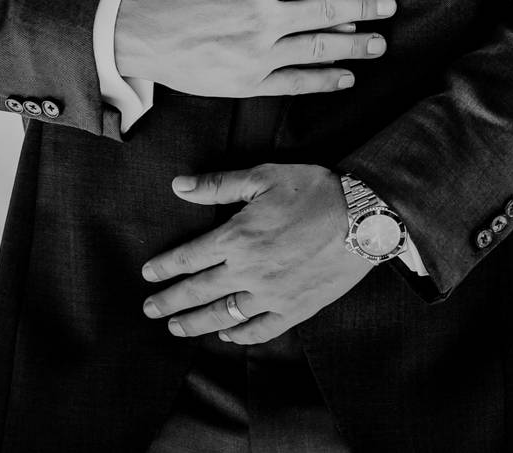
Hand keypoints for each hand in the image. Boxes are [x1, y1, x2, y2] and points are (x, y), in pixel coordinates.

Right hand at [114, 0, 393, 97]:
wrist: (132, 36)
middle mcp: (263, 20)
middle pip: (325, 12)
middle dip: (363, 8)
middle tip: (389, 7)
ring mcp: (258, 55)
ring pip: (318, 48)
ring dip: (353, 45)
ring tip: (379, 43)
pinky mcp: (247, 83)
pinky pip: (295, 83)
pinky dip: (324, 80)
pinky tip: (345, 76)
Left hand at [142, 164, 373, 344]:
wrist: (364, 218)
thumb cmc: (314, 191)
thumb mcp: (263, 176)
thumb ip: (218, 185)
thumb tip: (179, 186)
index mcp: (236, 237)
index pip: (188, 257)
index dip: (165, 267)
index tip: (148, 275)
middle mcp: (248, 271)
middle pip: (198, 292)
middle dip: (169, 302)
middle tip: (148, 310)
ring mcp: (271, 294)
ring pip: (224, 314)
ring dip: (196, 323)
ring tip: (176, 328)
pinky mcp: (295, 308)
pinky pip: (261, 329)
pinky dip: (240, 335)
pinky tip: (227, 334)